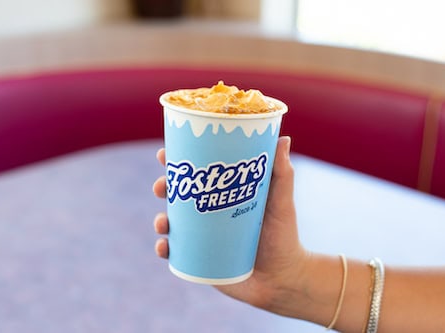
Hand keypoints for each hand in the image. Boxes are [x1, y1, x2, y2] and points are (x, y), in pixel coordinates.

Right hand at [152, 136, 309, 314]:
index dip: (178, 162)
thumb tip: (282, 138)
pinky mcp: (200, 259)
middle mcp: (210, 213)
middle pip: (179, 195)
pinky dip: (165, 249)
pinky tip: (164, 247)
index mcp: (224, 194)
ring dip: (160, 219)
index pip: (198, 173)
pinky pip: (176, 253)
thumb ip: (282, 173)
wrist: (283, 279)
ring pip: (173, 223)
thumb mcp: (282, 203)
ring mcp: (203, 237)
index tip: (165, 155)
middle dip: (164, 187)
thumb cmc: (284, 237)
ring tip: (163, 223)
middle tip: (161, 186)